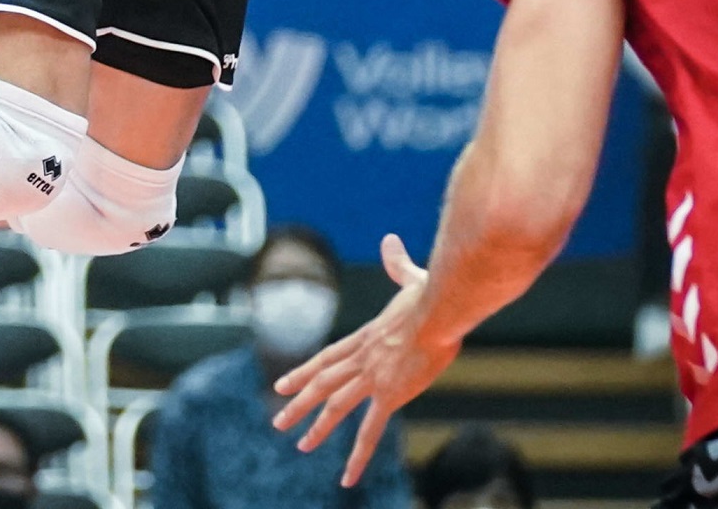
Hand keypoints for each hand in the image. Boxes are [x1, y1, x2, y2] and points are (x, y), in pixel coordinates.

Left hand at [269, 235, 459, 486]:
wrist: (440, 309)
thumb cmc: (432, 294)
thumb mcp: (411, 279)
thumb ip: (397, 264)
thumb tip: (389, 239)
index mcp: (365, 337)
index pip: (326, 358)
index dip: (303, 371)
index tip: (282, 383)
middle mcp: (361, 359)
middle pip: (322, 382)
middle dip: (298, 400)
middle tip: (277, 416)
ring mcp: (372, 377)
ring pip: (336, 406)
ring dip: (316, 427)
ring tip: (298, 444)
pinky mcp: (389, 394)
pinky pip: (370, 432)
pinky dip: (357, 457)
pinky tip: (347, 478)